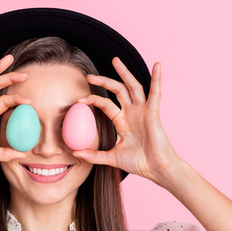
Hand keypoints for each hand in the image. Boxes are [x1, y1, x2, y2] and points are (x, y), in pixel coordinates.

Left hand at [73, 58, 181, 186]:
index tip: (79, 100)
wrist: (156, 170)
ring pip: (133, 87)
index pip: (106, 104)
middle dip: (104, 81)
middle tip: (88, 75)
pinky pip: (155, 94)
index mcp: (122, 121)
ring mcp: (143, 112)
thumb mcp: (111, 158)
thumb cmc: (138, 163)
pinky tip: (157, 66)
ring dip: (125, 73)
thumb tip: (74, 153)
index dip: (93, 100)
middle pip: (118, 90)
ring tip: (115, 60)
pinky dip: (157, 79)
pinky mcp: (153, 113)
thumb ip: (93, 155)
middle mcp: (132, 113)